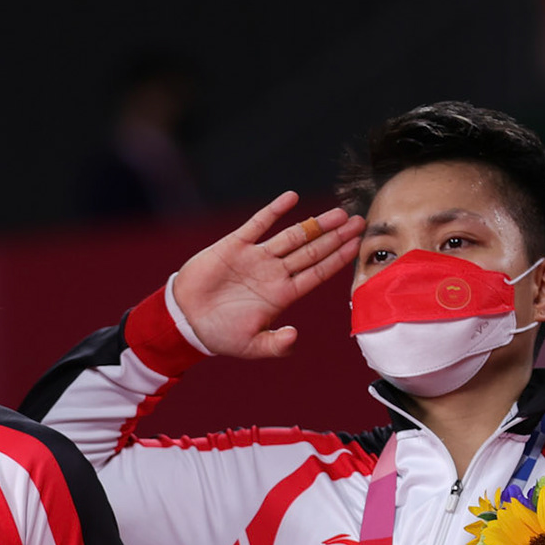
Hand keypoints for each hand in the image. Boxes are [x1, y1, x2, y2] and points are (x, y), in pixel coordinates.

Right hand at [170, 190, 363, 357]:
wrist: (186, 319)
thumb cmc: (219, 335)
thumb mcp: (251, 346)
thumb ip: (276, 345)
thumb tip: (295, 336)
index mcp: (282, 295)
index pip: (317, 273)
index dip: (337, 259)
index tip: (356, 245)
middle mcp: (275, 273)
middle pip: (312, 250)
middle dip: (336, 236)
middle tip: (359, 222)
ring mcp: (257, 257)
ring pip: (293, 235)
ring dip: (315, 224)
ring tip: (338, 213)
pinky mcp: (235, 245)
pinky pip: (258, 224)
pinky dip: (274, 211)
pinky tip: (292, 198)